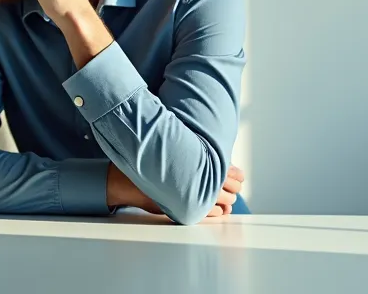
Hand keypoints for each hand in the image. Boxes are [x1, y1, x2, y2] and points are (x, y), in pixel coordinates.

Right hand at [107, 164, 245, 216]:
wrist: (130, 181)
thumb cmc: (152, 167)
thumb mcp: (176, 155)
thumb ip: (196, 158)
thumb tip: (220, 166)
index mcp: (200, 160)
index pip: (231, 171)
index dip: (237, 175)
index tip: (237, 177)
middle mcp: (201, 176)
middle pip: (231, 187)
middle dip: (232, 189)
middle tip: (230, 189)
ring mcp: (197, 193)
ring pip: (226, 201)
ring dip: (227, 201)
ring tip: (223, 200)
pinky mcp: (190, 209)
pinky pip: (214, 213)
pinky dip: (217, 211)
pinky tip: (215, 209)